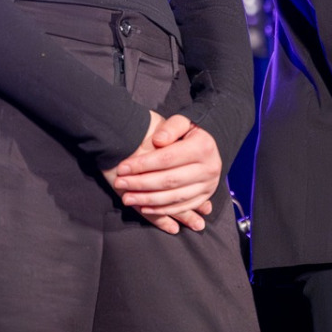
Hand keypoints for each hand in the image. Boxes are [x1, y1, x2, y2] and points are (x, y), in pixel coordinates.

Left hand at [103, 112, 219, 234]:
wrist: (212, 143)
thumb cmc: (190, 131)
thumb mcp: (183, 121)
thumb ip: (170, 127)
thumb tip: (157, 141)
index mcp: (202, 147)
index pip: (167, 158)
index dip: (142, 164)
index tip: (122, 168)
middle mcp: (208, 169)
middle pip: (169, 180)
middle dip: (141, 183)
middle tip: (119, 183)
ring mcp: (208, 185)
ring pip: (174, 197)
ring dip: (148, 200)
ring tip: (127, 198)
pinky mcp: (205, 197)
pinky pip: (181, 207)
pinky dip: (162, 210)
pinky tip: (144, 207)